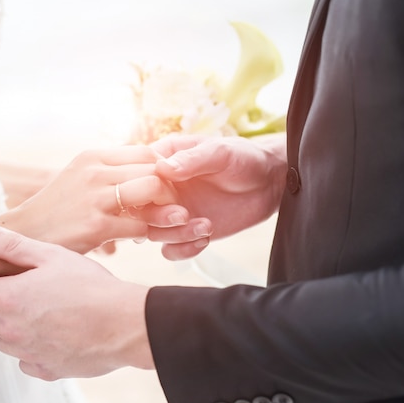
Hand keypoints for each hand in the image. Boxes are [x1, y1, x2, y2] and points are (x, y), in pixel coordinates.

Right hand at [0, 145, 190, 253]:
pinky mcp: (96, 226)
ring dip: (161, 208)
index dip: (162, 170)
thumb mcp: (79, 177)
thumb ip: (109, 170)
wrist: (23, 234)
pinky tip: (135, 237)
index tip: (163, 188)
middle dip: (168, 190)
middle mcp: (95, 171)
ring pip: (152, 190)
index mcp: (92, 156)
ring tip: (153, 219)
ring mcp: (95, 198)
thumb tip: (147, 167)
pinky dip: (144, 233)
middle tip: (165, 207)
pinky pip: (140, 225)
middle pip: (154, 169)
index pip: (145, 152)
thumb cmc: (57, 208)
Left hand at [0, 221, 153, 379]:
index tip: (9, 279)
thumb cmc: (92, 288)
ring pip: (3, 341)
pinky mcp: (44, 369)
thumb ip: (14, 246)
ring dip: (13, 328)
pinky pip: (25, 360)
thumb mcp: (52, 255)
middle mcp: (12, 329)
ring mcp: (27, 352)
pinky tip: (54, 333)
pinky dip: (33, 349)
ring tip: (43, 313)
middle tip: (28, 293)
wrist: (123, 323)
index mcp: (9, 298)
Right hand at [145, 134, 286, 259]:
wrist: (269, 182)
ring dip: (175, 234)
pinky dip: (183, 250)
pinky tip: (205, 239)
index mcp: (162, 161)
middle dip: (157, 216)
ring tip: (205, 226)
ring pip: (152, 232)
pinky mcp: (185, 231)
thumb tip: (162, 168)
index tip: (166, 192)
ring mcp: (171, 211)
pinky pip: (169, 250)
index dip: (142, 188)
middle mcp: (161, 188)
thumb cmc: (243, 157)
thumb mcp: (219, 152)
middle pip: (138, 210)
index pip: (135, 177)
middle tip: (183, 214)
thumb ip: (192, 160)